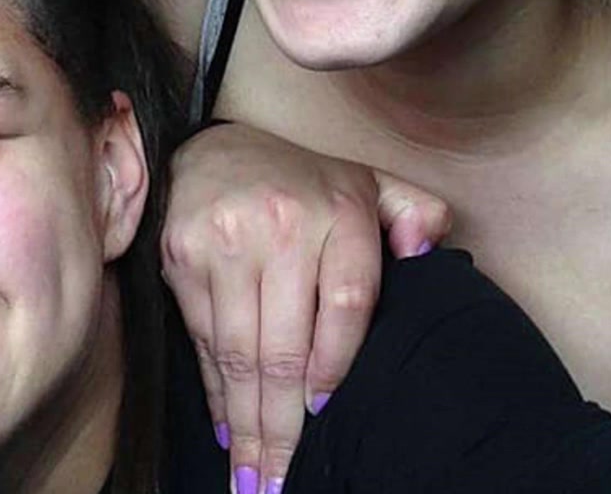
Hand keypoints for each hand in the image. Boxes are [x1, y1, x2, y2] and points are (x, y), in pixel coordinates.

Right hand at [161, 121, 450, 492]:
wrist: (213, 149)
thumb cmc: (303, 184)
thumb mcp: (370, 182)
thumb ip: (415, 212)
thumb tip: (428, 251)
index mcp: (340, 210)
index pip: (348, 303)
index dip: (337, 365)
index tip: (326, 413)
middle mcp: (282, 226)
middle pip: (285, 346)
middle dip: (282, 426)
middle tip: (280, 483)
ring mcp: (226, 243)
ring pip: (240, 354)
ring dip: (245, 425)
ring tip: (252, 477)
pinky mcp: (182, 258)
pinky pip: (204, 341)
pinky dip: (216, 392)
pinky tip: (226, 430)